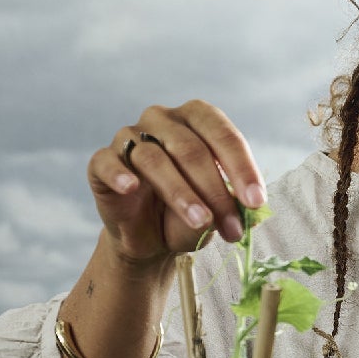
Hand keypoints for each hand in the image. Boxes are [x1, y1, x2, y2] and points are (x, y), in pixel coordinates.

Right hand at [88, 101, 266, 269]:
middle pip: (191, 149)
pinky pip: (107, 162)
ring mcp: (129, 137)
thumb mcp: (217, 211)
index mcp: (196, 120)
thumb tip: (252, 210)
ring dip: (181, 194)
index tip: (256, 202)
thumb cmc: (190, 213)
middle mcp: (162, 120)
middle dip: (216, 191)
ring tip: (201, 223)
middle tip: (232, 228)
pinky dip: (119, 174)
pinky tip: (132, 189)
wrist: (151, 237)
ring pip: (154, 159)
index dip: (242, 168)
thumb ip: (232, 205)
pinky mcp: (102, 161)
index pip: (222, 134)